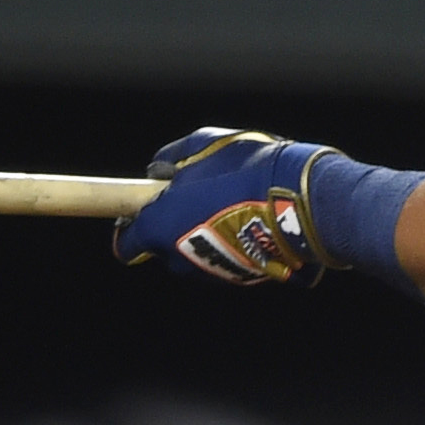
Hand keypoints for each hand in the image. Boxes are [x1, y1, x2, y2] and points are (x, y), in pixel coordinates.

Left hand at [116, 127, 344, 284]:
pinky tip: (249, 221)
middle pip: (163, 249)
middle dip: (172, 226)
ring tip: (228, 206)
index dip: (130, 225)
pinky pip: (225, 262)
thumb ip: (172, 158)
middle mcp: (180, 259)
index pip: (125, 244)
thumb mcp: (203, 145)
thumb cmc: (245, 171)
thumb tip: (160, 170)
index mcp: (160, 227)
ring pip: (195, 257)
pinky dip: (230, 245)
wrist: (299, 201)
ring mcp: (211, 273)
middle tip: (194, 198)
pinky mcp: (241, 279)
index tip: (144, 209)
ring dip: (203, 235)